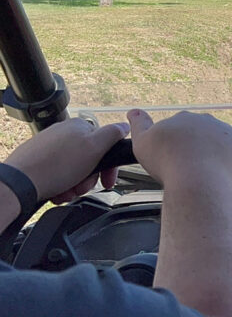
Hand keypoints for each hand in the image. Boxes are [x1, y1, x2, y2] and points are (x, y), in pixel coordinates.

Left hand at [5, 118, 127, 202]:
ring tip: (66, 192)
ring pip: (73, 169)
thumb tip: (125, 125)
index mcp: (79, 126)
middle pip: (89, 159)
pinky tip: (57, 191)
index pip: (105, 145)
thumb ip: (113, 134)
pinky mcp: (36, 159)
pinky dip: (60, 185)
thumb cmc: (57, 166)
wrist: (20, 182)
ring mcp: (48, 146)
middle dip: (88, 178)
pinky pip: (57, 173)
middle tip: (81, 187)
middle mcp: (63, 133)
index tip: (107, 181)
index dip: (109, 167)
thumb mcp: (95, 147)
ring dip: (74, 184)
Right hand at [128, 110, 231, 187]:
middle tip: (189, 168)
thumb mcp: (142, 143)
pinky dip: (229, 158)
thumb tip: (133, 110)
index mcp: (183, 117)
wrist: (197, 178)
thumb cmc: (166, 162)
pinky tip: (220, 170)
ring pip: (218, 141)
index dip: (175, 147)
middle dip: (195, 148)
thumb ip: (139, 125)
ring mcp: (225, 130)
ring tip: (205, 172)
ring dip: (213, 152)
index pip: (179, 131)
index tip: (174, 161)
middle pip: (200, 135)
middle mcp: (206, 119)